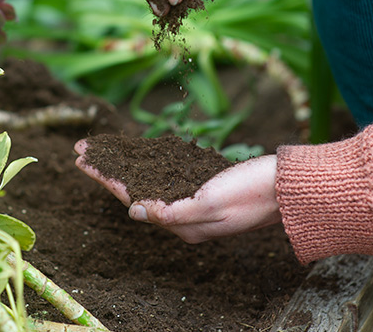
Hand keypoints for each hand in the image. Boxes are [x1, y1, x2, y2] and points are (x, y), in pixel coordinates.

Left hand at [74, 139, 281, 243]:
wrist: (290, 188)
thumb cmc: (254, 193)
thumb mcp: (211, 204)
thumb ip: (171, 210)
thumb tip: (133, 212)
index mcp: (182, 223)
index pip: (131, 198)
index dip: (105, 177)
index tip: (82, 159)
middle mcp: (184, 216)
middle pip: (135, 189)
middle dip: (108, 169)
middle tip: (83, 148)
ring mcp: (196, 203)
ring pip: (149, 181)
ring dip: (125, 165)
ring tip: (105, 149)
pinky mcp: (207, 188)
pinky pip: (169, 176)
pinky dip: (150, 164)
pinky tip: (143, 156)